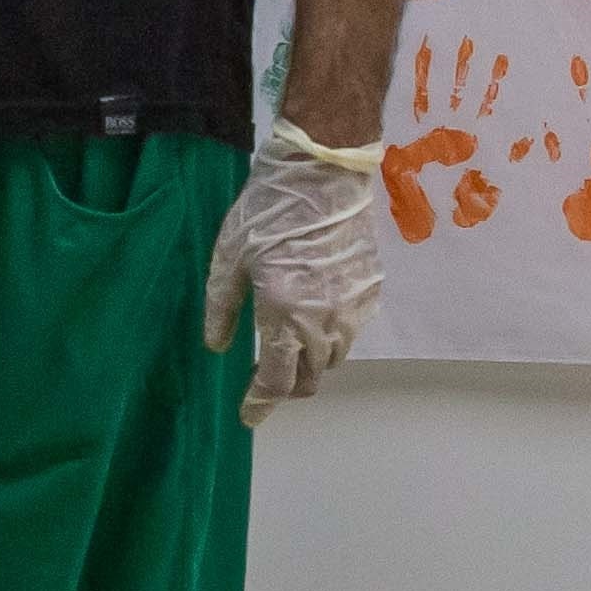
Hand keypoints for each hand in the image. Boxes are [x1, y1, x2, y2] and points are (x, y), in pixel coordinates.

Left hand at [200, 119, 386, 421]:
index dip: (261, 404)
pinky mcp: (372, 289)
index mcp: (285, 314)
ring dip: (311, 361)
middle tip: (264, 377)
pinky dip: (331, 334)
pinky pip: (351, 329)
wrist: (323, 172)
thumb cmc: (268, 210)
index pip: (276, 380)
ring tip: (288, 344)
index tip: (248, 417)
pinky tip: (313, 313)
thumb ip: (222, 308)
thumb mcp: (229, 257)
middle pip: (311, 376)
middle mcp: (325, 320)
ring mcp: (354, 306)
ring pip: (334, 356)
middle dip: (287, 386)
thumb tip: (217, 346)